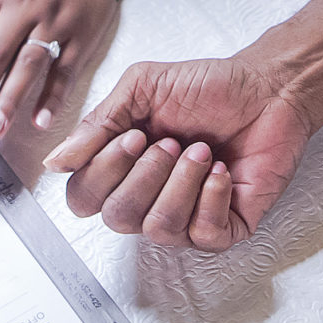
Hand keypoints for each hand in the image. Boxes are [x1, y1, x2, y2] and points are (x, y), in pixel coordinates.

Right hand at [47, 54, 315, 248]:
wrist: (267, 88)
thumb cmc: (208, 87)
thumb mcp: (142, 89)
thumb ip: (98, 125)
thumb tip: (56, 163)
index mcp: (122, 169)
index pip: (84, 198)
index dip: (104, 171)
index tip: (134, 135)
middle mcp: (148, 199)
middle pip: (117, 218)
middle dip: (146, 175)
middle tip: (173, 141)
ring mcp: (186, 218)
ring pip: (158, 229)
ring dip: (181, 183)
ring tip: (201, 150)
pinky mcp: (225, 227)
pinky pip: (203, 235)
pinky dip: (212, 197)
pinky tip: (222, 170)